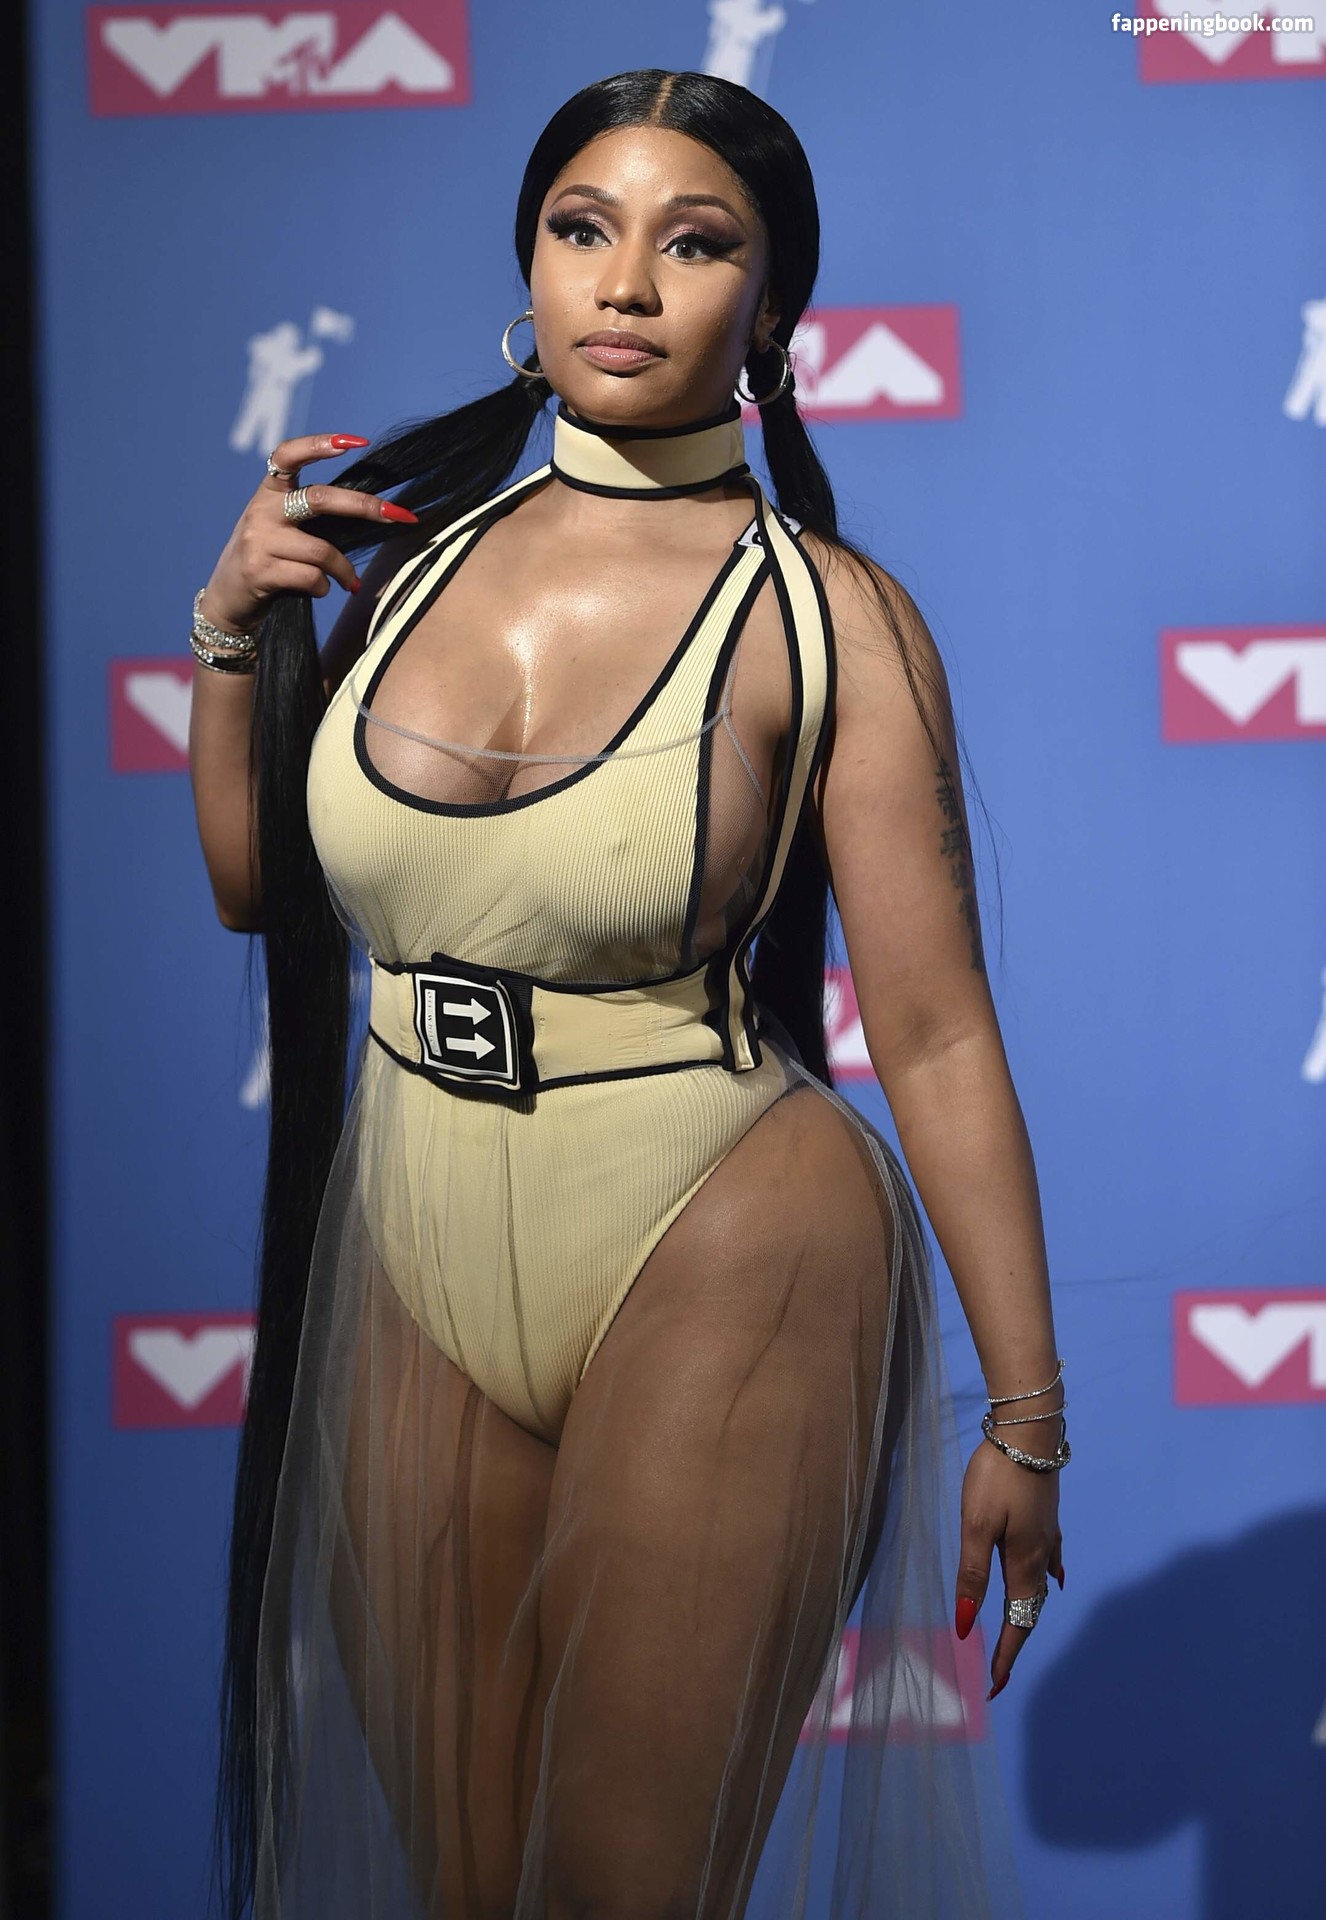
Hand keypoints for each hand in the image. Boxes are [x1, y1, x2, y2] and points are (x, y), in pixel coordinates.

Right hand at [199, 432, 418, 634]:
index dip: (320, 444)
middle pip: (321, 499)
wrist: (227, 600)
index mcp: (268, 492)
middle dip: (365, 506)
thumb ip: (311, 517)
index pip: (289, 454)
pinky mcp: (260, 571)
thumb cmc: (268, 560)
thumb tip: (371, 513)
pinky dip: (325, 587)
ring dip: (345, 570)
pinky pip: (312, 577)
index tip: (357, 442)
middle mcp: (261, 511)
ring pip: (322, 550)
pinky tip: (320, 590)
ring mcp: (259, 540)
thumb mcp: (281, 528)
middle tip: (399, 515)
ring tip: (350, 582)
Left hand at [953, 1433, 1064, 1701]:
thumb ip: (972, 1574)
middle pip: (1029, 1609)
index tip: (993, 1686)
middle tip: (999, 1672)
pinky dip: (1047, 1581)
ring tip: (1014, 1636)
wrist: (1030, 1433)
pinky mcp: (1047, 1517)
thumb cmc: (996, 1477)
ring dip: (1026, 1614)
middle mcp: (1041, 1556)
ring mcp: (1048, 1536)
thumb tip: (967, 1625)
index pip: (1014, 1622)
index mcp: (1022, 1564)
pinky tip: (1054, 1580)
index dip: (1004, 1655)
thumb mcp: (975, 1525)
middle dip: (1014, 1641)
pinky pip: (1050, 1562)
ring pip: (1038, 1587)